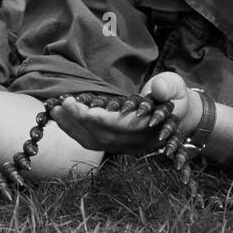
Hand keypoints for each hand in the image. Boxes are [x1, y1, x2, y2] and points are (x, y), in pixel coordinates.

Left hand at [49, 71, 200, 154]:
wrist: (178, 113)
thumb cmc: (174, 96)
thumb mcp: (176, 87)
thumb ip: (169, 87)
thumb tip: (158, 89)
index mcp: (152, 129)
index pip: (125, 127)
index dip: (106, 120)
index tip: (88, 110)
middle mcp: (135, 142)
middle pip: (104, 136)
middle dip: (81, 120)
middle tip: (63, 102)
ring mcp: (122, 146)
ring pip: (93, 141)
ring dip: (71, 126)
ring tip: (54, 109)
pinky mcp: (112, 143)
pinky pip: (88, 141)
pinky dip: (72, 129)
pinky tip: (59, 116)